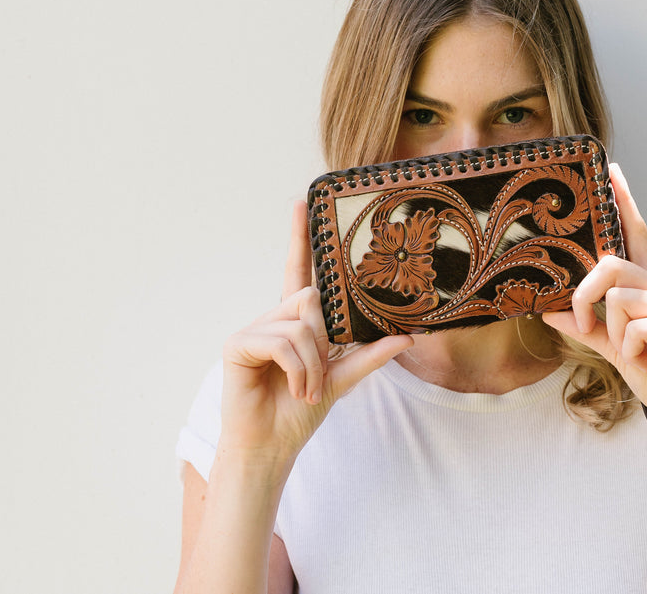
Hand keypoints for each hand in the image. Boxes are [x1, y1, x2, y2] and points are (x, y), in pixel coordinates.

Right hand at [217, 200, 413, 464]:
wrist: (272, 444)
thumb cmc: (300, 411)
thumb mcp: (342, 379)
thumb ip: (370, 355)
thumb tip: (408, 337)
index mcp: (296, 321)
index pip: (300, 271)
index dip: (300, 238)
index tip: (302, 202)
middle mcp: (274, 318)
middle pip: (311, 299)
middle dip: (324, 343)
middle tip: (319, 378)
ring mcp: (254, 329)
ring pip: (301, 323)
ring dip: (313, 364)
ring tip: (307, 389)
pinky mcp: (238, 343)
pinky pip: (283, 341)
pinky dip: (298, 369)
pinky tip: (294, 388)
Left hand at [543, 164, 646, 449]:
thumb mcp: (610, 347)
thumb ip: (582, 325)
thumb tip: (545, 309)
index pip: (635, 234)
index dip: (624, 202)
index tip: (613, 170)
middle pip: (611, 265)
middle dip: (585, 294)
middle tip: (584, 323)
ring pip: (619, 297)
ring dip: (611, 332)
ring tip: (627, 352)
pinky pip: (636, 326)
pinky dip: (630, 348)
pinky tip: (643, 359)